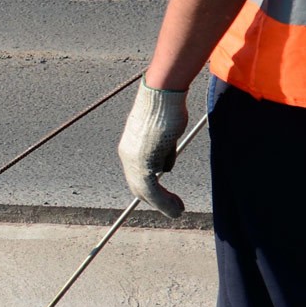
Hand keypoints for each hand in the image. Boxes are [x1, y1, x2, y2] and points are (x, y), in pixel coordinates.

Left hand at [117, 80, 189, 217]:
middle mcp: (128, 155)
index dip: (151, 189)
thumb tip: (166, 168)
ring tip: (177, 212)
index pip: (137, 175)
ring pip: (145, 192)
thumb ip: (164, 152)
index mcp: (130, 148)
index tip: (166, 196)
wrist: (162, 94)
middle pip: (138, 186)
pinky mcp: (143, 162)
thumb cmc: (166, 107)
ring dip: (163, 205)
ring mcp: (134, 159)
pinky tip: (176, 208)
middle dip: (157, 201)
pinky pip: (152, 191)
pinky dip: (164, 203)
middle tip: (174, 208)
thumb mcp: (165, 135)